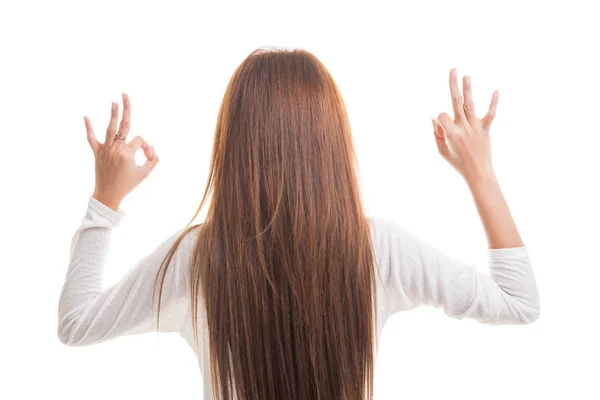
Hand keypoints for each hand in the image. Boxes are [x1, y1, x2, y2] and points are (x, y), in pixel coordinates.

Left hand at [84, 92, 158, 210]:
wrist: (108, 195)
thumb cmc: (128, 185)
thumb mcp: (146, 173)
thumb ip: (153, 159)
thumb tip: (150, 146)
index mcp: (127, 153)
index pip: (140, 140)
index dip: (146, 147)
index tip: (146, 157)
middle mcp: (116, 148)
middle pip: (123, 124)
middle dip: (126, 108)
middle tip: (124, 93)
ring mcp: (105, 150)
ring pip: (110, 128)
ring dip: (112, 113)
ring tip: (113, 101)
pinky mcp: (97, 153)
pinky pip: (91, 138)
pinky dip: (88, 128)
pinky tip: (85, 116)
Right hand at [431, 68, 498, 184]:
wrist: (478, 173)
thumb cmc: (458, 163)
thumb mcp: (442, 150)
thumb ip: (436, 133)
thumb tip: (433, 117)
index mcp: (451, 134)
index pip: (442, 116)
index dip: (439, 118)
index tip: (441, 127)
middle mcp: (463, 128)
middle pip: (456, 101)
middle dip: (453, 84)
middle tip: (453, 69)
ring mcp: (475, 127)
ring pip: (470, 104)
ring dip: (468, 89)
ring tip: (467, 75)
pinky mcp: (486, 129)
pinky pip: (490, 115)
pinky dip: (493, 103)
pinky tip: (496, 91)